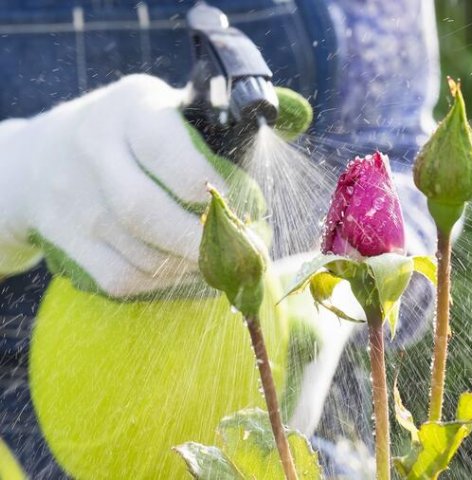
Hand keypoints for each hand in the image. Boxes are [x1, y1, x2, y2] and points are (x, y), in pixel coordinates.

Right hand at [0, 74, 254, 297]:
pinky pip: (123, 279)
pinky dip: (164, 284)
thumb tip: (300, 118)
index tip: (251, 210)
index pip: (177, 159)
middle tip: (246, 254)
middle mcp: (93, 152)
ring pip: (140, 254)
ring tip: (224, 264)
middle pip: (148, 214)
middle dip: (206, 244)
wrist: (38, 160)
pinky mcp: (67, 244)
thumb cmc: (129, 134)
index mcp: (131, 110)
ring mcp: (74, 203)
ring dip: (193, 268)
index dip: (221, 193)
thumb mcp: (168, 108)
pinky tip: (188, 272)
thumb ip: (224, 119)